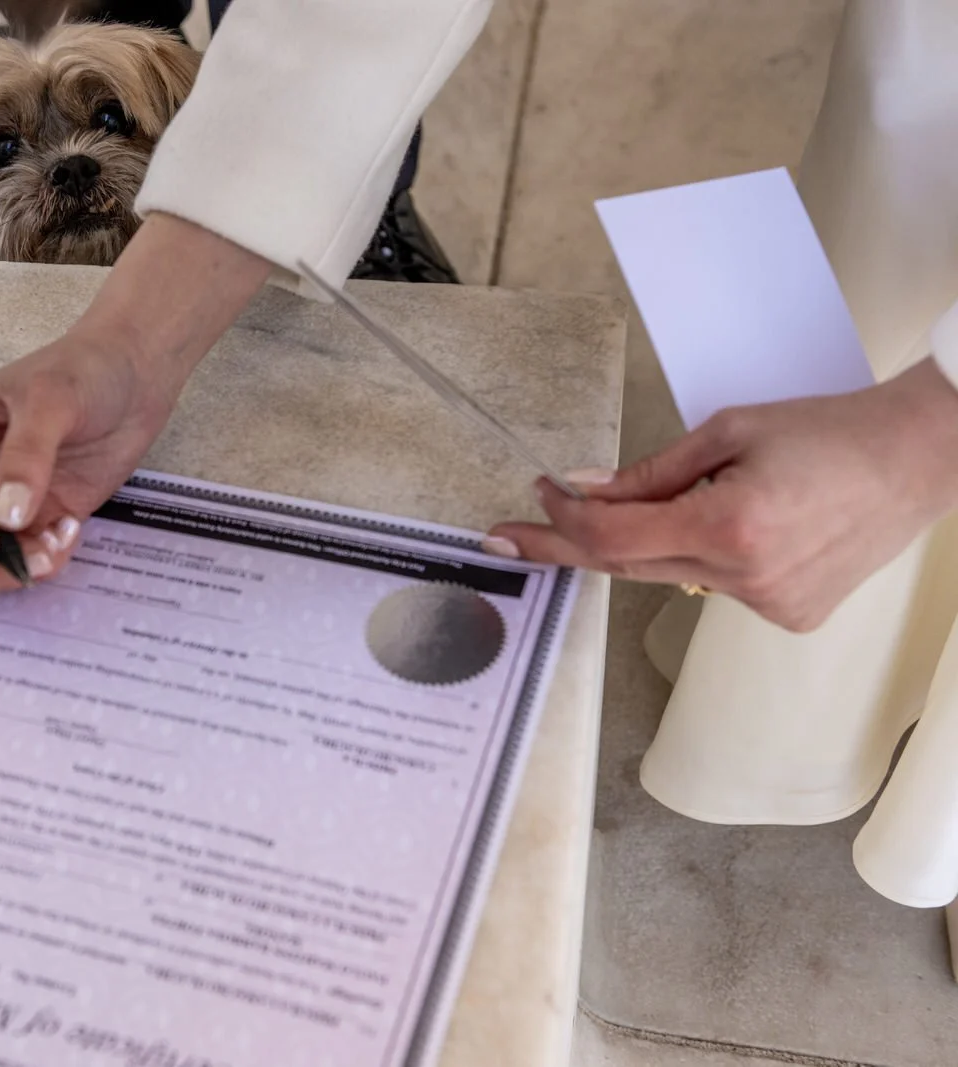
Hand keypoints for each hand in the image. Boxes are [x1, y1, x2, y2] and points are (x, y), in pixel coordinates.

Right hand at [0, 213, 272, 593]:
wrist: (137, 377)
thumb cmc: (83, 370)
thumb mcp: (50, 400)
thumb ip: (25, 456)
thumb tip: (2, 517)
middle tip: (24, 561)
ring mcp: (0, 503)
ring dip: (7, 573)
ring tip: (54, 549)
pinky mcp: (37, 521)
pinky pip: (22, 561)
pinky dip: (42, 563)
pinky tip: (71, 532)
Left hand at [486, 358, 957, 631]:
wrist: (918, 459)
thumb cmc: (828, 432)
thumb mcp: (729, 431)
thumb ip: (651, 473)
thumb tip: (586, 490)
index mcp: (730, 527)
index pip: (614, 541)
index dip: (563, 522)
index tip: (538, 497)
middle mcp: (747, 578)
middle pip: (628, 567)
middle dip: (570, 545)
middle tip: (515, 533)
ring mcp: (770, 605)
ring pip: (672, 575)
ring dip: (651, 543)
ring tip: (694, 497)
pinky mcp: (789, 615)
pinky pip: (716, 586)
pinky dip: (704, 555)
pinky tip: (747, 523)